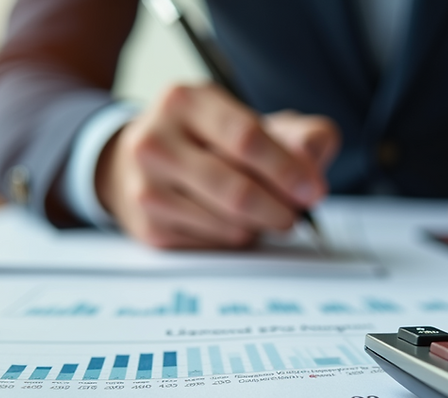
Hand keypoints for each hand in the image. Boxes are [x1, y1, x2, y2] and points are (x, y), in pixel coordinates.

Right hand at [96, 84, 339, 247]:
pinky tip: (232, 221)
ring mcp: (146, 187)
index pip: (246, 139)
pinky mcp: (148, 228)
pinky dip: (236, 238)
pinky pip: (214, 244)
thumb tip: (314, 156)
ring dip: (260, 225)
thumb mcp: (248, 121)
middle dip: (280, 208)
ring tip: (263, 213)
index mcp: (185, 102)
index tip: (313, 191)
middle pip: (237, 190)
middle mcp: (155, 141)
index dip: (287, 170)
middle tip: (297, 214)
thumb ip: (297, 134)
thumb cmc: (205, 141)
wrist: (133, 163)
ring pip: (229, 224)